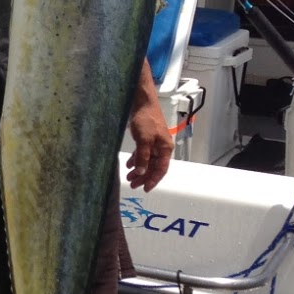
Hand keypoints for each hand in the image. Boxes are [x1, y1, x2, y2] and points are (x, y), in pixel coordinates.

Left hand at [124, 61, 173, 191]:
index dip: (154, 180)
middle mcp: (161, 147)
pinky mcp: (146, 138)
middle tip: (132, 185)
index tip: (145, 189)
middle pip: (154, 166)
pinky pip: (143, 153)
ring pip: (147, 161)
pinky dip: (137, 160)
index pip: (161, 169)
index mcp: (165, 149)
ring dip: (139, 170)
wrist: (142, 103)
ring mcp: (154, 143)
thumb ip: (143, 157)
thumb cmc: (146, 120)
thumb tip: (142, 172)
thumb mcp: (144, 140)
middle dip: (144, 177)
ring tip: (128, 177)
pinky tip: (129, 165)